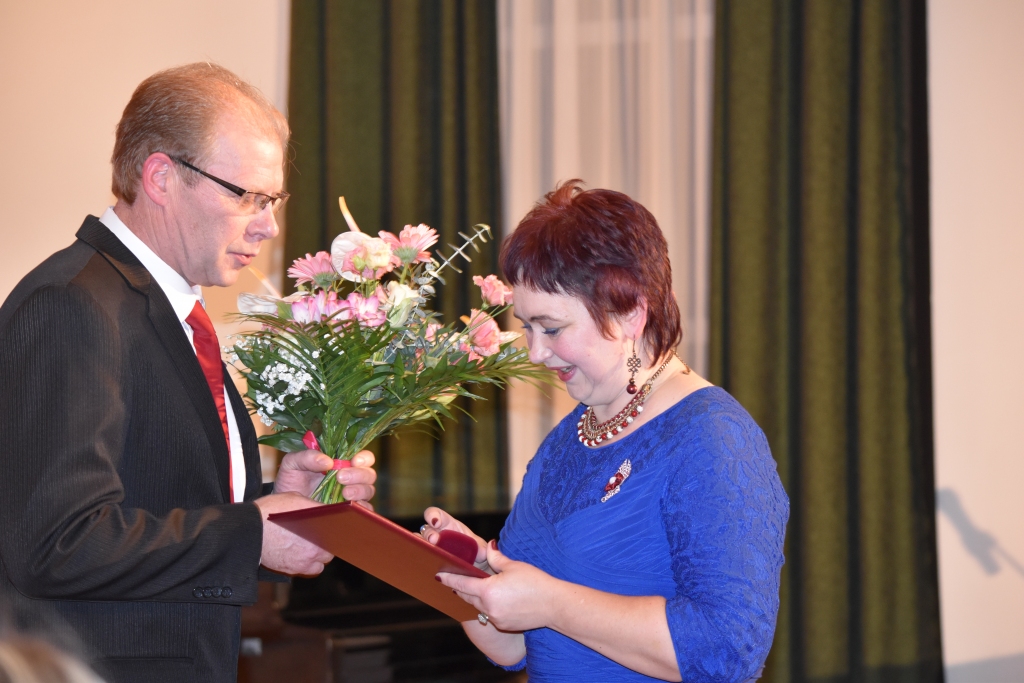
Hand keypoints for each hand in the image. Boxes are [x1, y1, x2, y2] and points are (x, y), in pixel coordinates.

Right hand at [254, 492, 333, 575]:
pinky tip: (304, 556)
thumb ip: (313, 506)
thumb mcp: (295, 499)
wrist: (247, 531)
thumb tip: (327, 510)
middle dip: (330, 539)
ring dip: (321, 553)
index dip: (340, 525)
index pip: (340, 523)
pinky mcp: (296, 569)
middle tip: (323, 534)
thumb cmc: (269, 512)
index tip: (338, 524)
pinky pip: (313, 569)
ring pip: (325, 559)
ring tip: (312, 545)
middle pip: (335, 544)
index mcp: (319, 521)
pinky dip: (311, 564)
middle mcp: (317, 541)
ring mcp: (308, 557)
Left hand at [274, 449, 376, 505]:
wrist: (283, 507)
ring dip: (359, 490)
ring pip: (368, 491)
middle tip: (341, 478)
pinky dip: (361, 509)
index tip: (354, 460)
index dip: (364, 457)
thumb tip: (327, 461)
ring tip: (344, 494)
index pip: (363, 457)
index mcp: (342, 463)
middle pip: (369, 474)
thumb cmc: (291, 481)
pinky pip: (364, 511)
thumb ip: (307, 457)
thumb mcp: (293, 464)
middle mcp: (351, 478)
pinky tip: (349, 507)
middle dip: (359, 474)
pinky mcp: (350, 513)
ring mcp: (351, 497)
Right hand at [420, 506, 487, 566]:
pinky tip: (425, 565)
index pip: (436, 514)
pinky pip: (421, 557)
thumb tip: (481, 552)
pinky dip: (420, 559)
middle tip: (434, 541)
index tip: (436, 522)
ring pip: (420, 543)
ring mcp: (432, 547)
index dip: (433, 515)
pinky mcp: (430, 559)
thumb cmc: (477, 553)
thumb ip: (483, 549)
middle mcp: (438, 534)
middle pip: (426, 530)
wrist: (476, 568)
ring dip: (422, 546)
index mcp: (449, 525)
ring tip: (428, 553)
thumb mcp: (482, 549)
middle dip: (429, 534)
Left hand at [437, 540, 556, 631]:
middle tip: (455, 579)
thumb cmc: (535, 583)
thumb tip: (488, 547)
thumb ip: (496, 558)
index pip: (462, 583)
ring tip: (475, 587)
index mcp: (488, 591)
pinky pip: (490, 614)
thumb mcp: (514, 566)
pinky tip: (495, 599)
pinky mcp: (503, 625)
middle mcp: (488, 607)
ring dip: (475, 597)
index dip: (449, 578)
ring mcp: (495, 619)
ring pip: (478, 607)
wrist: (554, 605)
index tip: (438, 575)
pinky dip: (488, 606)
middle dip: (461, 588)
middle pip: (467, 596)